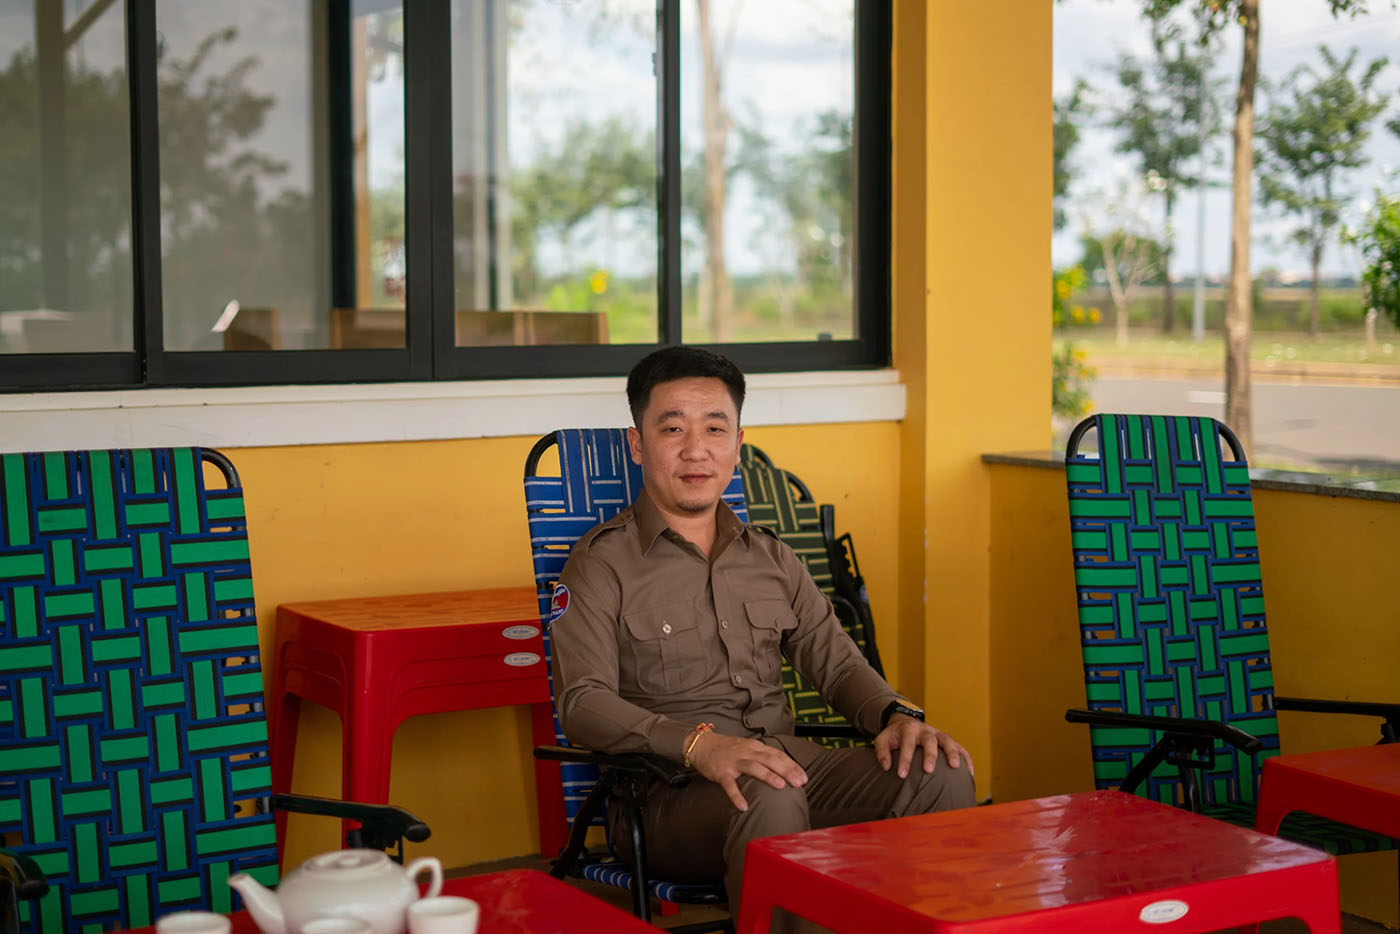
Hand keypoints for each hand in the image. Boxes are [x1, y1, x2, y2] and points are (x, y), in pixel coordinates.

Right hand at [685, 731, 807, 810]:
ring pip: (753, 767)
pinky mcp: (721, 772)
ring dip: (767, 776)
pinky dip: (736, 795)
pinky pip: (729, 785)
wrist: (702, 745)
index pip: (777, 755)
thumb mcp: (748, 748)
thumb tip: (784, 770)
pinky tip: (743, 806)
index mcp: (755, 747)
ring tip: (780, 786)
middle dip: (786, 770)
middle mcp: (747, 752)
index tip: (804, 777)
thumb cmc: (728, 750)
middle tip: (799, 782)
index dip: (792, 765)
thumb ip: (764, 757)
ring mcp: (734, 762)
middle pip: (770, 759)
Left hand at [873, 715, 973, 778]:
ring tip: (955, 767)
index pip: (907, 744)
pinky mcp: (948, 740)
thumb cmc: (895, 736)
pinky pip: (960, 747)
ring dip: (952, 753)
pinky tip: (969, 773)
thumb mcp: (883, 739)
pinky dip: (966, 758)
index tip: (902, 775)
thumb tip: (886, 767)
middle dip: (929, 755)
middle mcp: (925, 730)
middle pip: (929, 740)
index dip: (905, 759)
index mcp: (908, 729)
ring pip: (947, 741)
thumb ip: (882, 752)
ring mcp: (938, 734)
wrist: (906, 723)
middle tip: (928, 770)